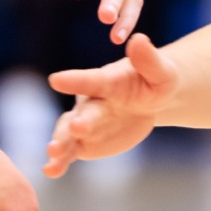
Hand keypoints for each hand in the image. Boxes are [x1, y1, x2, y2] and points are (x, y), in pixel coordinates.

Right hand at [43, 33, 178, 176]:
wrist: (150, 102)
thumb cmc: (156, 81)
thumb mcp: (161, 71)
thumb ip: (149, 59)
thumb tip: (139, 39)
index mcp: (106, 81)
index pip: (90, 80)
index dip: (74, 80)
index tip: (56, 79)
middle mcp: (90, 101)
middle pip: (82, 112)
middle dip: (78, 121)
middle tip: (75, 127)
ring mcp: (85, 123)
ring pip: (68, 134)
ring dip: (61, 142)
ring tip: (53, 154)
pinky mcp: (85, 143)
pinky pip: (70, 153)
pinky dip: (59, 162)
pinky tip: (50, 171)